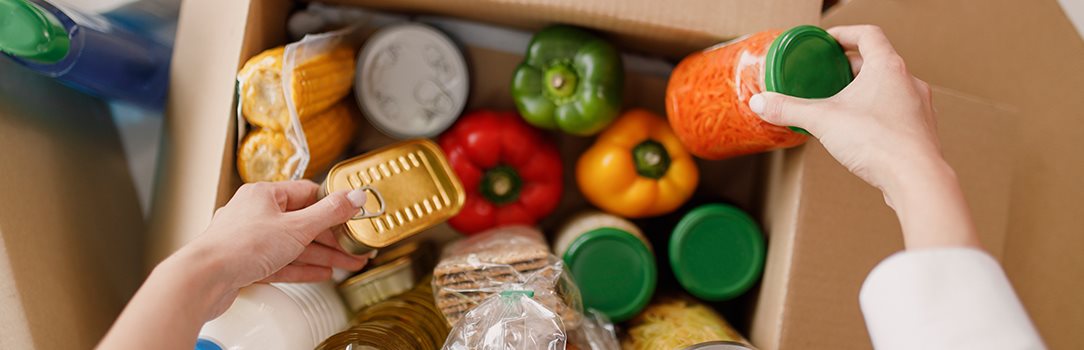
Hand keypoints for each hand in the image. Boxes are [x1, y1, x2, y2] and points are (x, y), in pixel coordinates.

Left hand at [172, 180, 371, 317]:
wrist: (204, 279)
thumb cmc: (240, 246)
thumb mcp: (296, 227)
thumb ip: (329, 213)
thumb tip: (353, 196)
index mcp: (264, 195)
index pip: (307, 193)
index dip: (332, 205)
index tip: (351, 215)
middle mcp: (255, 214)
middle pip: (303, 222)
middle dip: (332, 238)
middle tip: (353, 246)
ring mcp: (250, 240)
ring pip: (294, 245)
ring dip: (322, 255)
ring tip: (346, 263)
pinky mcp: (247, 263)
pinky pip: (282, 263)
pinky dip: (302, 268)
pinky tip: (320, 273)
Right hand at [749, 25, 978, 249]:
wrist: (916, 179)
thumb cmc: (877, 142)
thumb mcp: (822, 120)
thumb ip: (789, 109)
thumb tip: (761, 103)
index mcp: (887, 67)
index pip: (868, 35)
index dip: (845, 33)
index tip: (828, 41)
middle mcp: (909, 82)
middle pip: (878, 61)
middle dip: (851, 66)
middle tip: (828, 74)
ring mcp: (919, 107)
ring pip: (890, 88)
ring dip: (867, 90)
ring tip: (843, 103)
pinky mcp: (921, 131)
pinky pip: (898, 112)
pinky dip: (878, 112)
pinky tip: (862, 130)